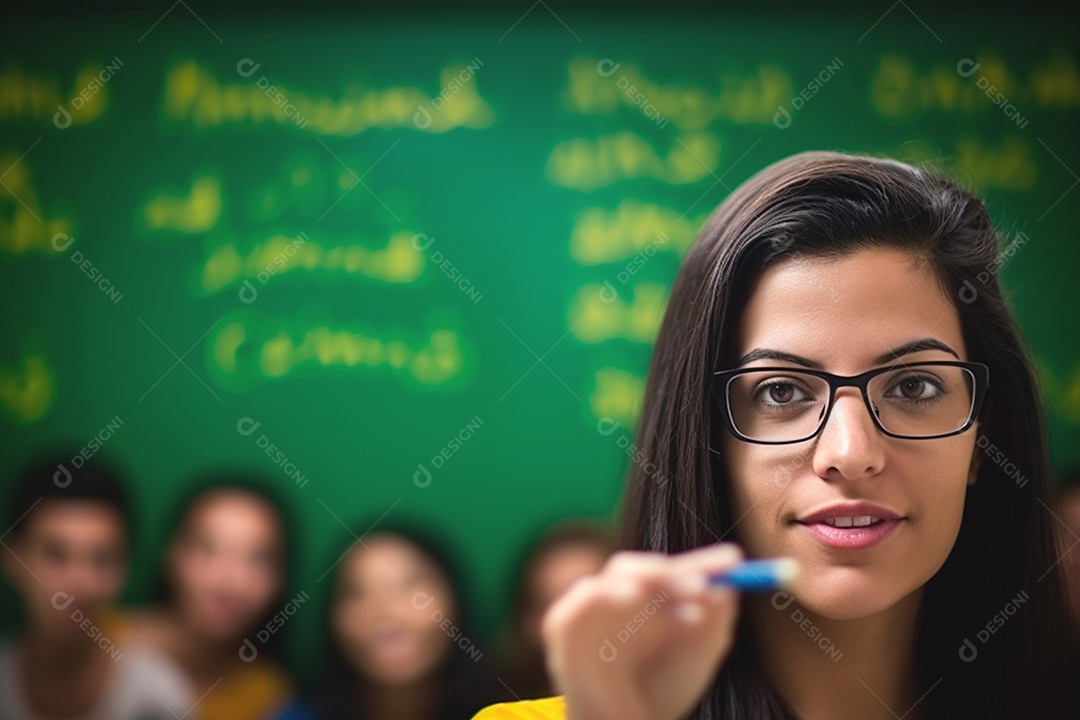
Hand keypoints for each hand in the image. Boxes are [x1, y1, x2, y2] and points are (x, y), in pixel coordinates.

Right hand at [542, 543, 743, 719]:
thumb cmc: (661, 697)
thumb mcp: (697, 659)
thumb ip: (713, 625)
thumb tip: (727, 587)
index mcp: (655, 603)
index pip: (678, 572)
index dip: (704, 563)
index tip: (734, 560)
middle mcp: (625, 600)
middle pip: (648, 567)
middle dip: (677, 572)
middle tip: (704, 584)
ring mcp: (594, 610)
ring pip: (618, 573)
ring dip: (651, 576)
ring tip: (685, 590)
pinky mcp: (564, 626)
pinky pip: (581, 598)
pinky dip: (603, 591)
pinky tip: (631, 596)